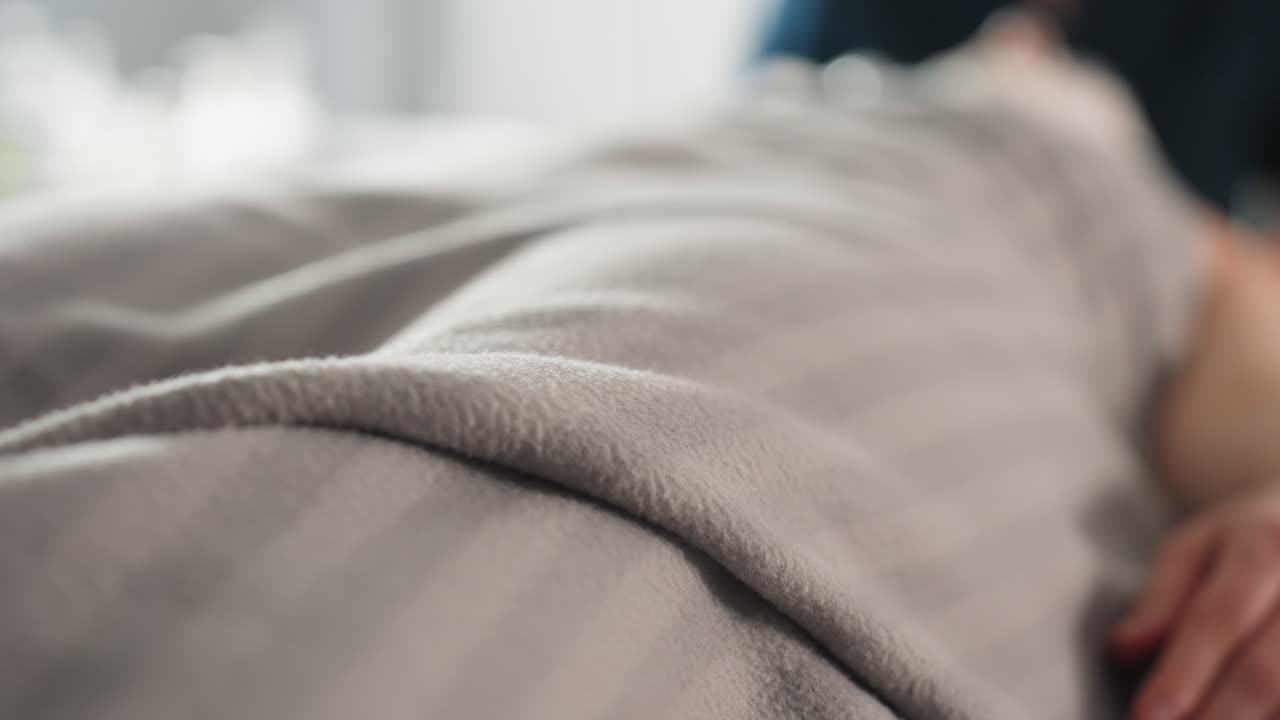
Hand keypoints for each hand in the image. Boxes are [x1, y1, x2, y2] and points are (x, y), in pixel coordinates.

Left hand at [1111, 485, 1279, 718]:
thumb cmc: (1245, 541)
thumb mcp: (1194, 546)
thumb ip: (1161, 598)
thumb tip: (1124, 648)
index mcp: (1265, 544)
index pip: (1218, 618)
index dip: (1182, 674)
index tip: (1146, 718)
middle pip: (1268, 669)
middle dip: (1219, 717)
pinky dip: (1277, 717)